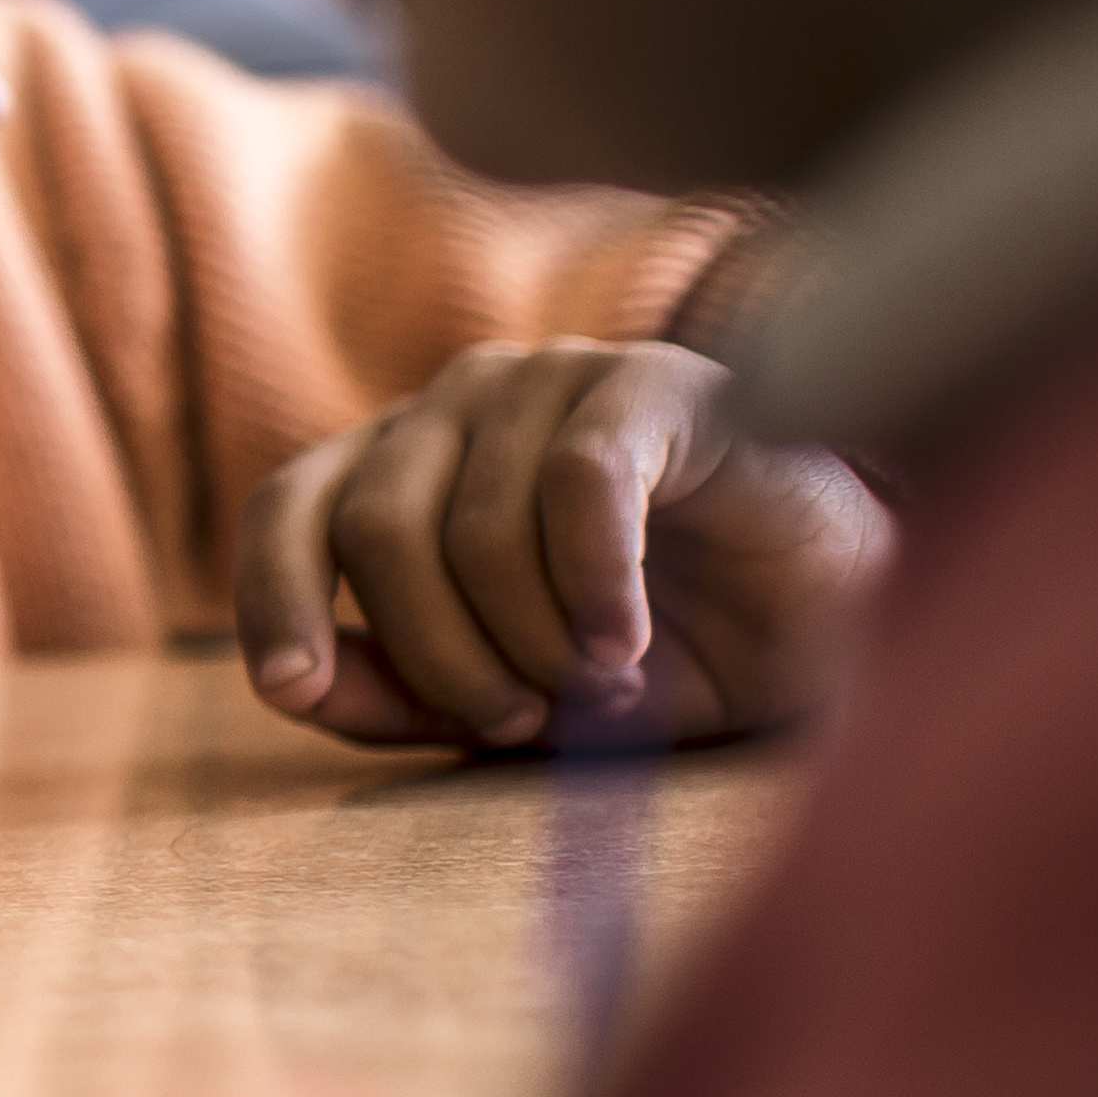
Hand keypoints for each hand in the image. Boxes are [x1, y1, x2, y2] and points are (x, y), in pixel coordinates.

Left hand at [238, 339, 887, 748]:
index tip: (289, 688)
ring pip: (475, 525)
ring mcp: (548, 377)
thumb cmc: (649, 657)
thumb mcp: (502, 693)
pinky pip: (579, 487)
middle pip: (376, 529)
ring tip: (600, 686)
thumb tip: (293, 684)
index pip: (288, 509)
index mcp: (398, 463)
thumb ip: (390, 688)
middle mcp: (455, 404)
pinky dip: (594, 587)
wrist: (823, 626)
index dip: (274, 596)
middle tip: (518, 720)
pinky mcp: (649, 383)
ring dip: (532, 640)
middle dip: (441, 653)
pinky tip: (627, 646)